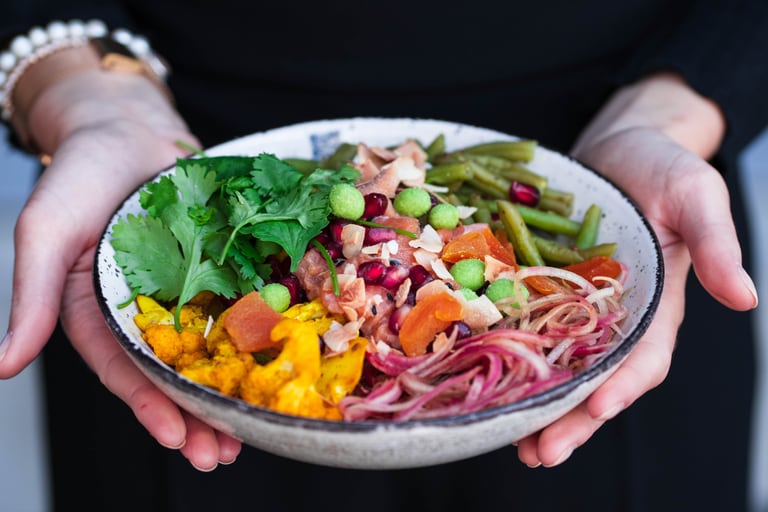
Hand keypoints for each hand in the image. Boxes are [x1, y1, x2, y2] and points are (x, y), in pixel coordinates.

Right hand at [0, 68, 241, 470]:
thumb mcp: (45, 231)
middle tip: (219, 456)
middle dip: (195, 418)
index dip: (148, 407)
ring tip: (249, 432)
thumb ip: (31, 297)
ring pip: (209, 351)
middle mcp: (143, 311)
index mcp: (97, 313)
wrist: (127, 128)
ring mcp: (185, 292)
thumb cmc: (77, 175)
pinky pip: (240, 307)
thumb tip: (2, 367)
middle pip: (171, 374)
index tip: (176, 439)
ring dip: (227, 393)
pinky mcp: (218, 269)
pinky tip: (276, 366)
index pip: (122, 371)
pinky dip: (254, 339)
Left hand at [515, 73, 758, 466]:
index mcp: (657, 305)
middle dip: (573, 420)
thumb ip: (717, 243)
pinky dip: (511, 359)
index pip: (645, 357)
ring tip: (512, 443)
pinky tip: (487, 384)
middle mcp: (616, 317)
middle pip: (596, 379)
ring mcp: (577, 307)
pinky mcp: (544, 290)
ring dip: (538, 407)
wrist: (620, 147)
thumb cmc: (664, 167)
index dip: (624, 385)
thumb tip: (745, 298)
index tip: (597, 406)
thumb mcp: (696, 194)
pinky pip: (526, 329)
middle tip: (540, 454)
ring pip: (559, 367)